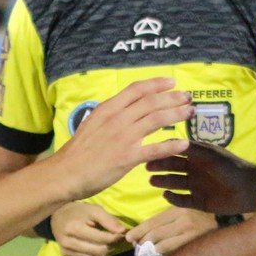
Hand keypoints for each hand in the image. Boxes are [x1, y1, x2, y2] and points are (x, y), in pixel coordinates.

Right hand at [51, 78, 190, 200]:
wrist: (65, 173)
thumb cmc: (78, 151)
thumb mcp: (92, 124)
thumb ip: (110, 116)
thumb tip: (126, 110)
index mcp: (108, 109)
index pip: (136, 89)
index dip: (157, 84)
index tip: (172, 82)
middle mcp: (118, 119)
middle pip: (151, 102)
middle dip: (173, 97)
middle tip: (188, 97)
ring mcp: (123, 137)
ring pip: (156, 120)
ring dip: (176, 114)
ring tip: (190, 113)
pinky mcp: (127, 157)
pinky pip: (155, 149)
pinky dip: (171, 145)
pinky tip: (184, 143)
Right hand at [51, 202, 126, 255]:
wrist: (57, 217)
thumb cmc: (78, 212)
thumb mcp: (94, 210)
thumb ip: (108, 220)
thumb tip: (123, 231)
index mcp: (74, 228)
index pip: (102, 239)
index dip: (115, 237)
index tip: (122, 234)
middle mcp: (68, 243)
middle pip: (99, 251)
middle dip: (111, 246)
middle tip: (116, 239)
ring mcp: (66, 252)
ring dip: (105, 252)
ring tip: (108, 243)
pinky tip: (98, 248)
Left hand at [125, 206, 218, 255]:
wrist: (232, 226)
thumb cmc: (206, 219)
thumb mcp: (188, 211)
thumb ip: (169, 219)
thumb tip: (145, 234)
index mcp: (180, 209)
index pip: (153, 221)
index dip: (138, 230)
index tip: (129, 238)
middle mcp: (185, 220)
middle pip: (154, 234)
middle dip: (141, 242)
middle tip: (134, 248)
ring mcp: (192, 234)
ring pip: (162, 246)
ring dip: (150, 252)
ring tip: (144, 255)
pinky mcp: (197, 246)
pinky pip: (173, 255)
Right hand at [147, 141, 255, 215]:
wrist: (250, 190)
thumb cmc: (231, 168)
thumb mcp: (210, 155)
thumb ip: (192, 149)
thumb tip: (171, 140)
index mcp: (198, 156)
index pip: (176, 152)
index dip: (163, 152)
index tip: (150, 152)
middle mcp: (195, 170)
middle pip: (173, 168)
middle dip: (160, 167)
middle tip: (147, 168)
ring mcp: (197, 187)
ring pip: (175, 184)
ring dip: (163, 181)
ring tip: (152, 181)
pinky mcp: (200, 202)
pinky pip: (183, 201)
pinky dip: (174, 198)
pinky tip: (166, 195)